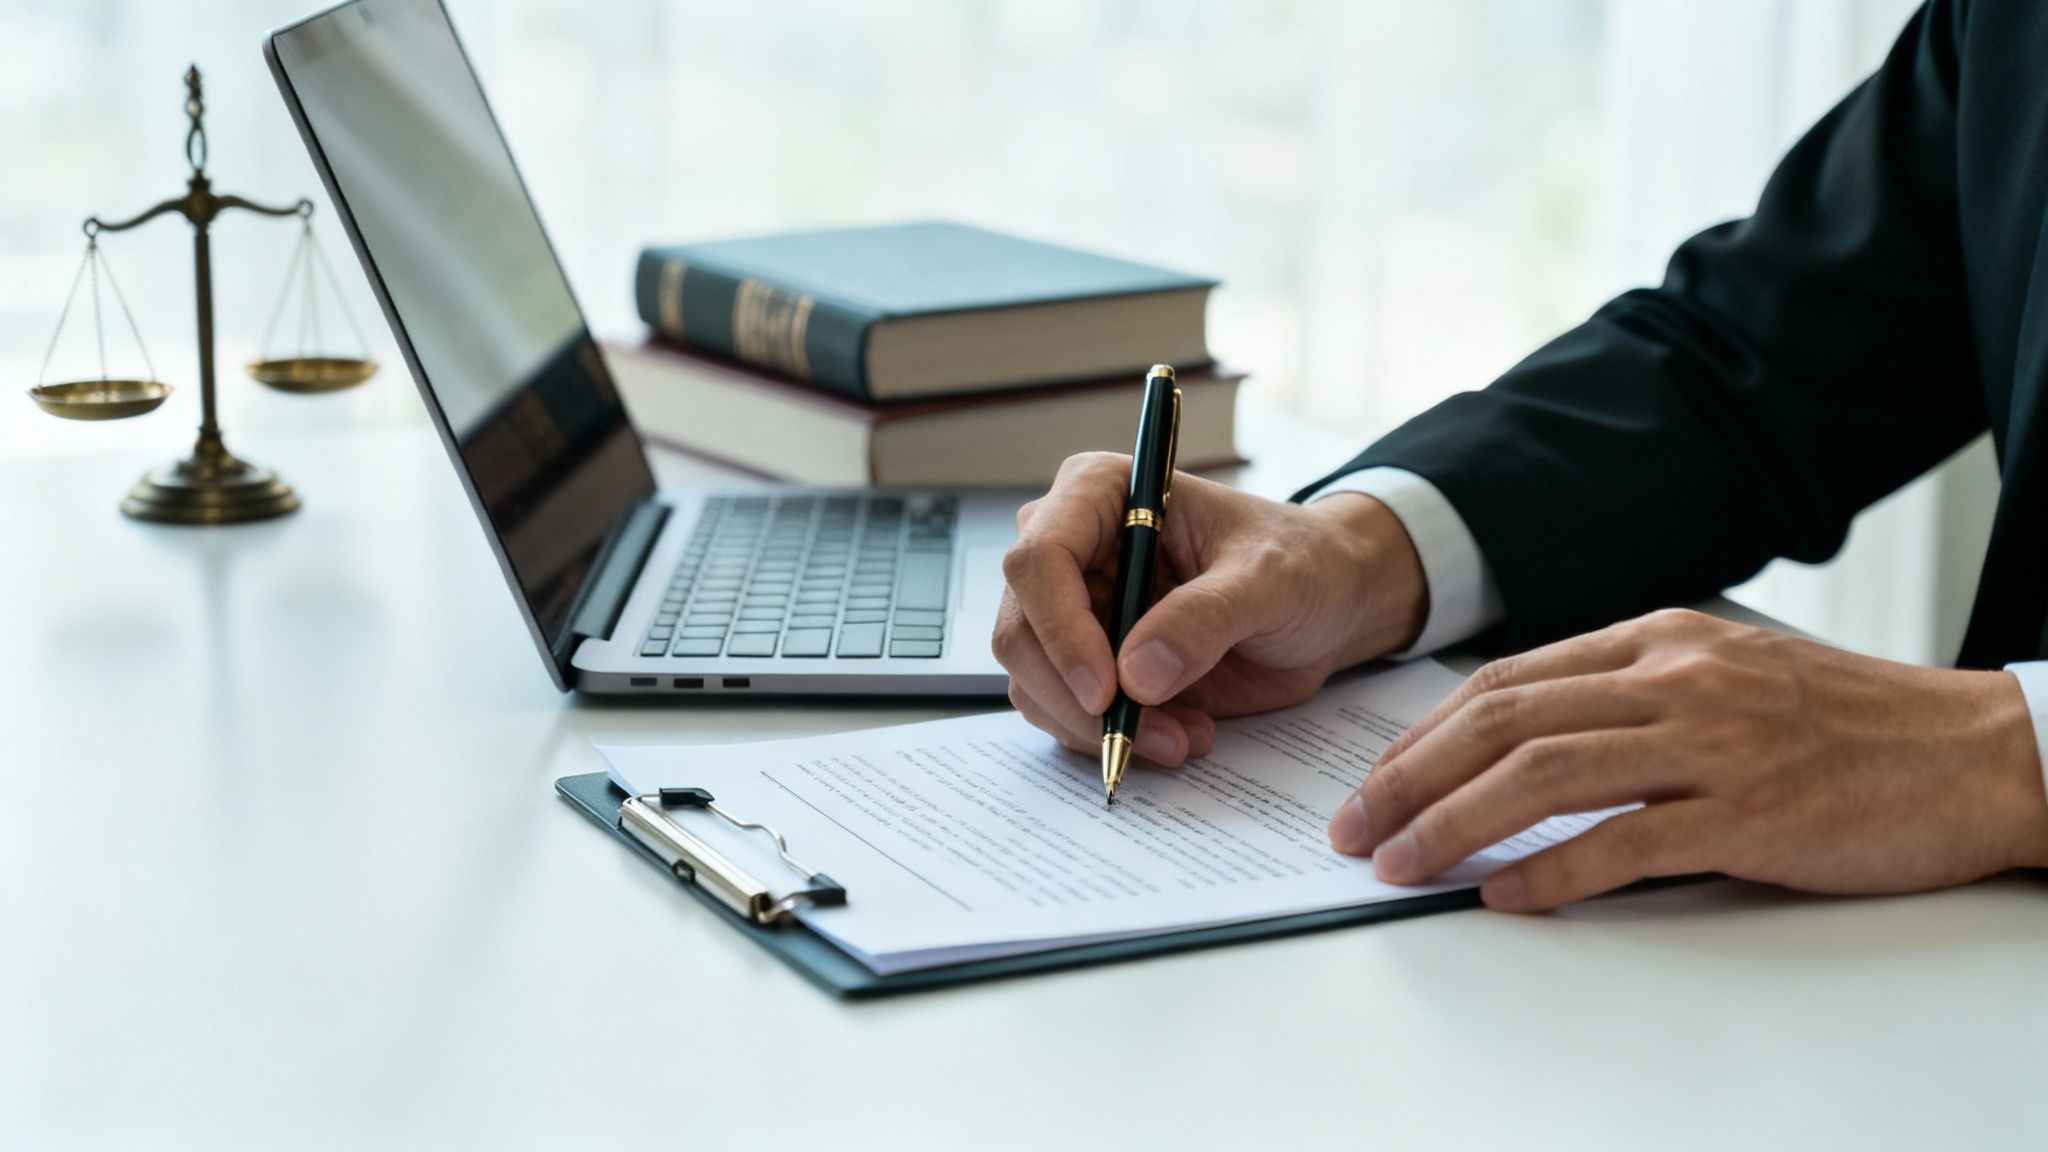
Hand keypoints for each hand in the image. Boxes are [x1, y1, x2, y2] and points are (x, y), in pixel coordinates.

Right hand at [993, 453, 1427, 764]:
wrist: (1324, 604)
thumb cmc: (1300, 564)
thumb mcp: (1270, 580)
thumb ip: (1206, 618)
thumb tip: (1137, 676)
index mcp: (1099, 494)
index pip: (1039, 558)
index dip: (1060, 629)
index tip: (1108, 690)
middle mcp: (1072, 550)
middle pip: (1022, 632)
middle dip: (1079, 699)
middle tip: (1149, 737)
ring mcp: (1074, 611)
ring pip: (1035, 684)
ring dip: (1102, 728)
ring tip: (1186, 735)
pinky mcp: (1089, 664)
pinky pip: (1066, 715)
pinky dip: (1116, 739)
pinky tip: (1180, 732)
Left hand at [1327, 608, 2047, 910]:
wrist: (1979, 752)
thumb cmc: (1848, 725)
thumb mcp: (1728, 678)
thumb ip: (1631, 698)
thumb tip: (1520, 750)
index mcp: (1660, 638)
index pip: (1506, 680)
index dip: (1424, 732)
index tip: (1373, 778)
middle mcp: (1676, 678)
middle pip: (1503, 719)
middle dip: (1408, 775)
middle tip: (1352, 826)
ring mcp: (1713, 742)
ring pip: (1543, 773)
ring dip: (1453, 822)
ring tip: (1398, 863)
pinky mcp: (1752, 812)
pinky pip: (1624, 841)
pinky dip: (1551, 873)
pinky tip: (1503, 898)